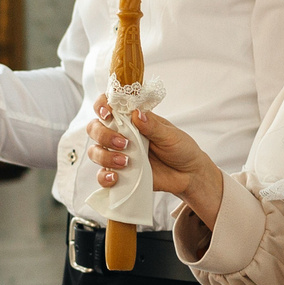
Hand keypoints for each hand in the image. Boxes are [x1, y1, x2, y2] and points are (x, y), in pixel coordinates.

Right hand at [90, 102, 225, 223]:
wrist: (189, 175)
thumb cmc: (181, 149)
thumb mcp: (170, 135)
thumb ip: (152, 126)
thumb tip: (137, 114)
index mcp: (132, 119)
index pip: (109, 106)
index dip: (102, 106)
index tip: (108, 114)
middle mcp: (121, 135)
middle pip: (95, 128)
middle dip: (103, 135)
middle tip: (123, 143)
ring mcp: (118, 154)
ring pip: (95, 151)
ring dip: (105, 156)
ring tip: (126, 162)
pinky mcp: (120, 173)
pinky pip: (102, 175)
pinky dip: (104, 177)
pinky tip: (115, 178)